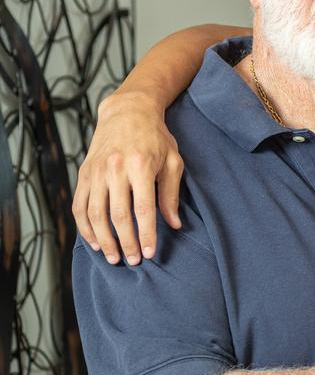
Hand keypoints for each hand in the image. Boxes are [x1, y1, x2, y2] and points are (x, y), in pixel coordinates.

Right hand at [71, 91, 183, 265]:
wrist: (127, 112)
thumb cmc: (156, 138)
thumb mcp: (173, 161)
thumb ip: (171, 194)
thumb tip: (174, 224)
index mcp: (140, 166)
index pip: (144, 209)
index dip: (146, 234)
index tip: (150, 254)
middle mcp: (115, 170)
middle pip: (118, 216)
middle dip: (126, 242)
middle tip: (134, 261)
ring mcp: (96, 172)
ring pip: (95, 214)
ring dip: (104, 240)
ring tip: (114, 258)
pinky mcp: (84, 174)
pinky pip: (79, 206)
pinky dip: (85, 227)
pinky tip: (95, 242)